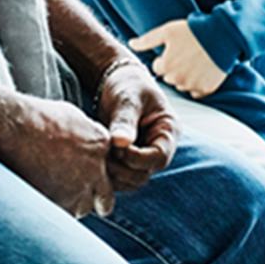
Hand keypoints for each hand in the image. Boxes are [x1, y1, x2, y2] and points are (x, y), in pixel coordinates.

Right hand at [0, 95, 120, 217]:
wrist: (14, 127)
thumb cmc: (38, 117)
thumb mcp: (72, 116)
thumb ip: (87, 133)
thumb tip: (89, 139)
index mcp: (100, 145)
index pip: (110, 169)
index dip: (99, 175)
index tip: (89, 178)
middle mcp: (94, 169)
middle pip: (105, 197)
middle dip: (97, 200)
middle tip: (87, 201)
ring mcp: (77, 188)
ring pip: (83, 208)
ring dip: (74, 205)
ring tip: (57, 196)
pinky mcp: (58, 201)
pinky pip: (64, 214)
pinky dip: (57, 208)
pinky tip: (46, 199)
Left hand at [96, 59, 178, 192]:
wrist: (118, 83)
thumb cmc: (127, 85)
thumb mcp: (128, 98)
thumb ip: (125, 120)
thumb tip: (121, 142)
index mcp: (168, 131)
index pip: (159, 158)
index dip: (137, 159)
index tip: (116, 146)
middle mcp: (159, 148)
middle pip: (145, 174)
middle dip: (122, 168)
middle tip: (104, 150)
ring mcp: (144, 157)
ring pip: (132, 181)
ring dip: (113, 174)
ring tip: (99, 153)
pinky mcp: (128, 161)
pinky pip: (120, 178)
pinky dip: (108, 175)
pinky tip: (96, 158)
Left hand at [126, 19, 229, 96]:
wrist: (223, 36)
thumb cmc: (194, 31)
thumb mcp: (167, 31)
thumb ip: (147, 40)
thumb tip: (131, 43)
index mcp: (166, 66)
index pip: (158, 67)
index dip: (166, 57)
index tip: (176, 49)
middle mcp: (177, 79)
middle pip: (169, 76)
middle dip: (175, 67)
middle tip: (187, 53)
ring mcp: (192, 86)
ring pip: (182, 84)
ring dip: (186, 76)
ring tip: (196, 59)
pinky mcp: (206, 90)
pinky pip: (196, 91)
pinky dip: (198, 83)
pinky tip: (203, 70)